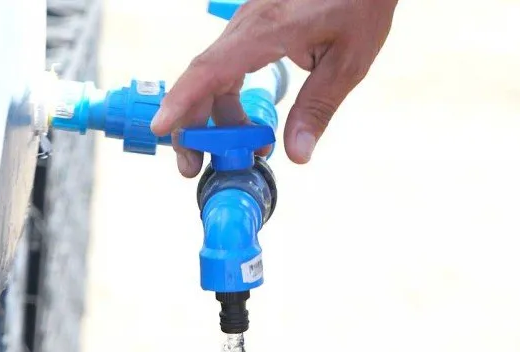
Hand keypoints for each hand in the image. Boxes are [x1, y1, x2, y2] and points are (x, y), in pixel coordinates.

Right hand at [150, 0, 398, 176]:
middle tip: (193, 167)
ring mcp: (247, 26)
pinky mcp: (254, 29)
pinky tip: (249, 125)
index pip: (210, 70)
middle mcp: (246, 27)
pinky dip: (229, 100)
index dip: (181, 101)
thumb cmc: (358, 2)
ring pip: (214, 76)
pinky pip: (229, 68)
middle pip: (202, 78)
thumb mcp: (348, 60)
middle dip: (191, 126)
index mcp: (265, 31)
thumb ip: (317, 106)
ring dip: (215, 118)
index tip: (161, 128)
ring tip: (240, 151)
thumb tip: (297, 154)